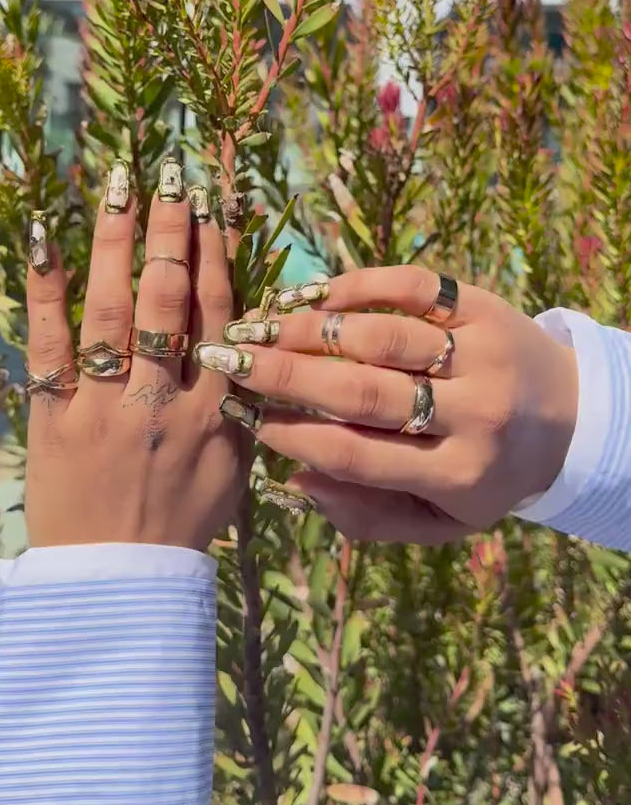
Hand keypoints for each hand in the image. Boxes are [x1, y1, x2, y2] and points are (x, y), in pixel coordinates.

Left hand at [25, 162, 244, 550]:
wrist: (121, 582)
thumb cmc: (183, 519)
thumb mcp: (236, 462)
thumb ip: (245, 398)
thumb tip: (253, 335)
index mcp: (215, 410)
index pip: (219, 313)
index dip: (216, 253)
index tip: (213, 203)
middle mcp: (165, 399)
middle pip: (171, 300)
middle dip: (172, 230)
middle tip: (169, 174)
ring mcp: (107, 407)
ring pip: (114, 311)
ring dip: (118, 243)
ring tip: (120, 185)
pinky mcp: (56, 418)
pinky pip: (49, 346)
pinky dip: (46, 291)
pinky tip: (47, 240)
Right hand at [216, 266, 578, 543]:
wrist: (573, 417)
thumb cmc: (489, 473)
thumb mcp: (441, 520)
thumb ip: (370, 516)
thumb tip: (297, 481)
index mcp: (459, 475)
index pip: (358, 455)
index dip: (295, 437)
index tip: (249, 418)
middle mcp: (475, 414)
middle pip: (362, 392)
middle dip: (285, 376)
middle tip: (230, 361)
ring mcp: (482, 354)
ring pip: (383, 336)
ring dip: (312, 330)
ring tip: (262, 327)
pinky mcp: (485, 306)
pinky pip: (416, 286)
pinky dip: (362, 284)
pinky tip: (318, 295)